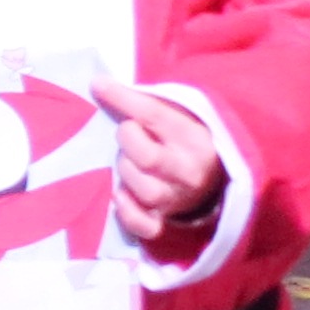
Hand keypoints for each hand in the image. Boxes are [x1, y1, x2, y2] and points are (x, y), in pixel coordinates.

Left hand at [92, 81, 225, 236]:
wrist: (212, 178)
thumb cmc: (182, 140)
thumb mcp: (174, 114)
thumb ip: (142, 100)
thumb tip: (97, 83)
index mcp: (195, 137)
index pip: (156, 116)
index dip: (123, 100)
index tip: (98, 86)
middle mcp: (189, 170)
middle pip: (147, 157)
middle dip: (128, 140)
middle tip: (128, 134)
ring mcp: (178, 198)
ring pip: (144, 190)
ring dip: (125, 173)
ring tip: (128, 162)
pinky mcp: (165, 220)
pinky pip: (144, 226)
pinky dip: (127, 212)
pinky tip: (119, 195)